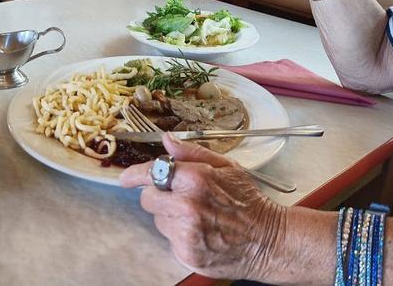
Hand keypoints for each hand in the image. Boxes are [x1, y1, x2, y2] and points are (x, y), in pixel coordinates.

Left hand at [120, 133, 286, 280]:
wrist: (267, 240)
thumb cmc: (248, 201)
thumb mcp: (226, 166)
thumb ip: (192, 152)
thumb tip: (166, 140)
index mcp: (195, 179)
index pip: (150, 173)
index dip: (134, 175)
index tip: (125, 178)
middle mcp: (187, 205)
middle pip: (148, 199)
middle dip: (159, 195)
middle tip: (180, 197)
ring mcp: (185, 232)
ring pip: (158, 220)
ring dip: (170, 216)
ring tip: (197, 216)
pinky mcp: (186, 253)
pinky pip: (169, 240)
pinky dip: (180, 236)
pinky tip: (201, 232)